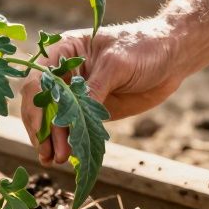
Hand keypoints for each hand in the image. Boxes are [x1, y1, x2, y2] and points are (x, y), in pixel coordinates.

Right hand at [20, 19, 185, 164]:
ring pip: (53, 120)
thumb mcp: (116, 64)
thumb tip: (72, 119)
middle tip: (53, 154)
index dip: (37, 108)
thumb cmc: (142, 47)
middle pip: (41, 105)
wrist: (171, 57)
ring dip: (52, 141)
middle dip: (44, 130)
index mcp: (62, 52)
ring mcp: (76, 94)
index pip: (39, 82)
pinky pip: (73, 128)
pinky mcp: (90, 110)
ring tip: (56, 160)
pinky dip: (68, 143)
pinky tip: (66, 158)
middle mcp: (64, 74)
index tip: (44, 132)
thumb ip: (93, 89)